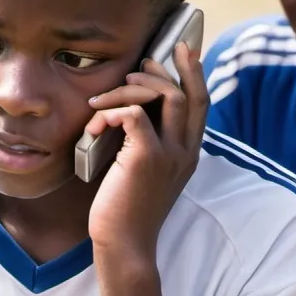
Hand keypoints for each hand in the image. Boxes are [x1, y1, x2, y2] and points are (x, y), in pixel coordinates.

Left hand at [87, 42, 207, 256]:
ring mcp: (169, 154)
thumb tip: (129, 116)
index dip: (194, 73)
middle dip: (163, 70)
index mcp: (187, 155)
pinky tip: (94, 124)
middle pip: (187, 94)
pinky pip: (134, 114)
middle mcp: (185, 152)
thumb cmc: (126, 212)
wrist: (125, 245)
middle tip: (139, 64)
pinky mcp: (146, 157)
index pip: (201, 104)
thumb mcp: (142, 174)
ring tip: (105, 98)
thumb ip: (145, 145)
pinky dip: (111, 111)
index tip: (184, 50)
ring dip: (131, 88)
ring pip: (164, 97)